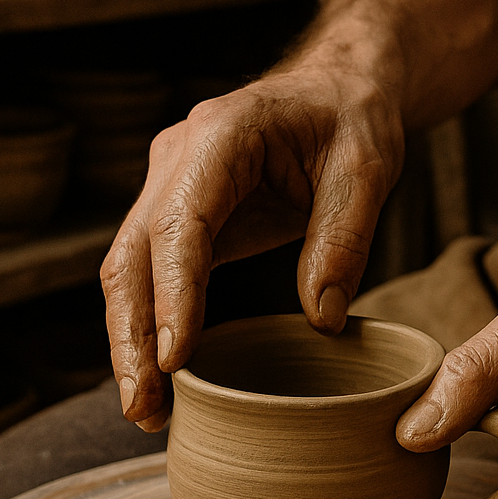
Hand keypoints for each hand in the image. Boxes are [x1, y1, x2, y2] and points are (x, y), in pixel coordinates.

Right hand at [100, 60, 402, 430]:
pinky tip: (160, 378)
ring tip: (145, 411)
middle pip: (132, 254)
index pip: (181, 223)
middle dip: (131, 336)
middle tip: (143, 408)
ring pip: (128, 269)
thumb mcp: (369, 169)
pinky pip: (150, 274)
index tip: (174, 358)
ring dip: (130, 341)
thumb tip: (323, 321)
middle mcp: (177, 157)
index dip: (173, 294)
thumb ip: (345, 238)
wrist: (337, 87)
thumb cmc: (353, 119)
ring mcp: (168, 184)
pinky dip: (149, 325)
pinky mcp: (177, 213)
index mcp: (222, 135)